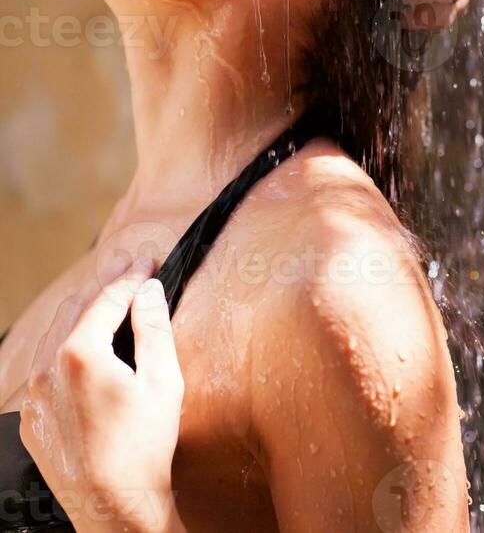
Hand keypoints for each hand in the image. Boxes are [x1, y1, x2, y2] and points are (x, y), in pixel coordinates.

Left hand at [19, 262, 184, 532]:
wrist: (114, 508)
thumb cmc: (144, 447)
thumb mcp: (163, 380)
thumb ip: (153, 326)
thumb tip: (148, 289)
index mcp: (80, 353)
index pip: (106, 298)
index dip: (130, 276)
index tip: (148, 262)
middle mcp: (48, 368)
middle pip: (76, 308)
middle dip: (104, 285)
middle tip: (127, 266)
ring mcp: (36, 394)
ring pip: (55, 334)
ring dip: (82, 311)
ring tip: (105, 296)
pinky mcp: (33, 417)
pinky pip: (45, 366)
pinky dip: (65, 344)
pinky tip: (83, 343)